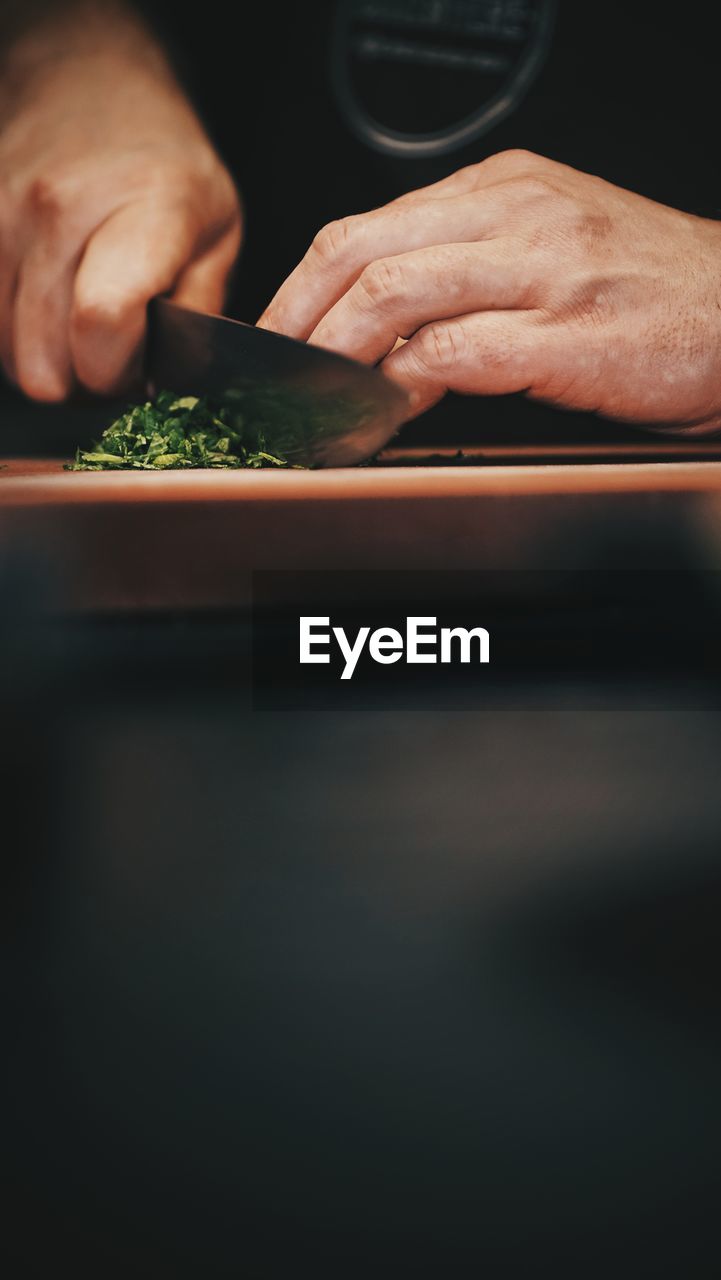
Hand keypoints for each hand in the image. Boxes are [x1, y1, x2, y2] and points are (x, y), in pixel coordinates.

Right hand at [0, 4, 241, 399]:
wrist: (87, 81)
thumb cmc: (164, 166)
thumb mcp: (218, 233)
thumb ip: (199, 314)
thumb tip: (173, 381)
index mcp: (142, 210)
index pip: (103, 321)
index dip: (118, 372)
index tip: (139, 367)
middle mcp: (61, 209)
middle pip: (46, 357)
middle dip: (84, 381)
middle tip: (113, 356)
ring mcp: (4, 215)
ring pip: (9, 351)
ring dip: (48, 362)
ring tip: (83, 332)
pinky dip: (17, 337)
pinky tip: (50, 314)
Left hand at [259, 150, 720, 433]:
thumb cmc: (653, 293)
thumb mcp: (554, 249)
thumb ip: (471, 270)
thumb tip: (387, 328)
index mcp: (503, 189)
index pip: (367, 226)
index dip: (304, 286)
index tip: (278, 336)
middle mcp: (514, 214)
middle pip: (359, 251)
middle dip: (294, 318)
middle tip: (268, 374)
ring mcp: (539, 269)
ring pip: (392, 294)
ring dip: (331, 353)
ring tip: (307, 397)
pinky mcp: (564, 333)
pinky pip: (450, 354)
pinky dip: (397, 387)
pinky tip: (379, 414)